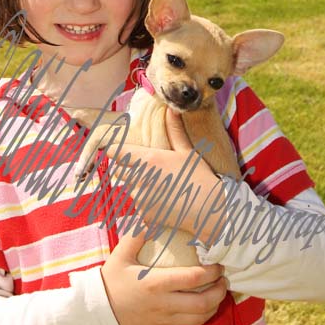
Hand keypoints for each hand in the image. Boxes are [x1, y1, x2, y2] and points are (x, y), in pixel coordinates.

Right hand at [101, 231, 226, 324]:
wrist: (98, 313)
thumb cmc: (111, 281)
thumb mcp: (120, 255)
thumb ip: (136, 235)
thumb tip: (149, 217)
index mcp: (155, 284)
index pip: (192, 279)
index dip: (211, 272)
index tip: (217, 264)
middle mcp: (164, 304)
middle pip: (203, 303)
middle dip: (219, 291)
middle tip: (224, 280)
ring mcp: (164, 320)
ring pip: (199, 319)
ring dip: (214, 306)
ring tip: (219, 293)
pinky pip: (187, 324)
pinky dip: (200, 315)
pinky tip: (202, 304)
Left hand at [107, 110, 220, 238]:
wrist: (210, 208)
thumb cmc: (200, 176)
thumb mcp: (187, 151)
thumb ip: (174, 130)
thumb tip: (171, 109)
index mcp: (148, 159)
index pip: (115, 152)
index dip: (115, 151)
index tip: (118, 151)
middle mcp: (140, 178)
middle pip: (118, 171)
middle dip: (127, 169)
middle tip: (146, 169)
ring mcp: (140, 198)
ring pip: (128, 188)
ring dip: (136, 186)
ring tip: (159, 186)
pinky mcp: (144, 214)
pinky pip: (136, 206)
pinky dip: (145, 203)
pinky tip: (162, 201)